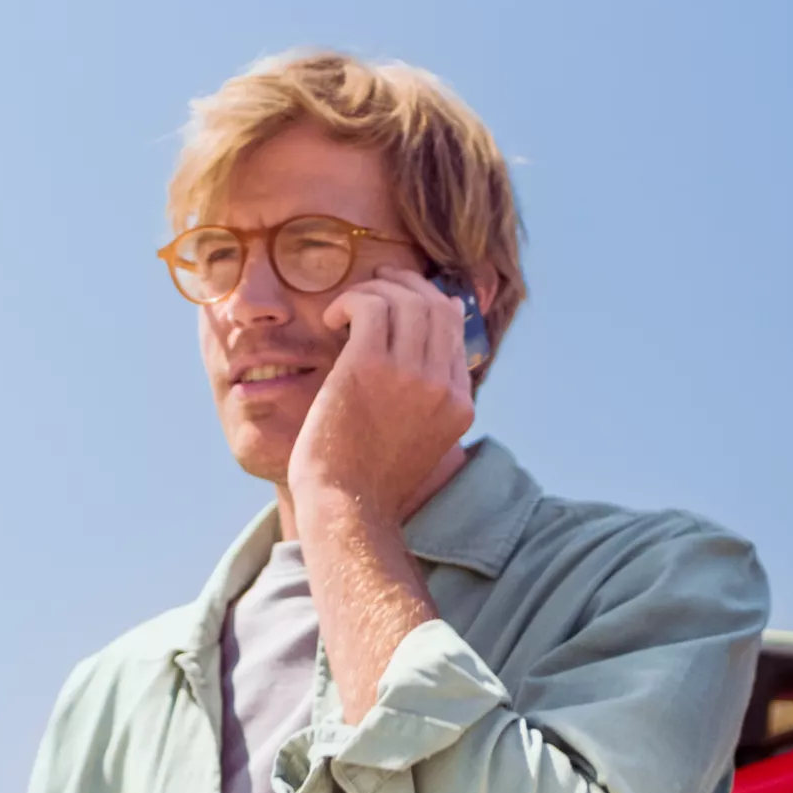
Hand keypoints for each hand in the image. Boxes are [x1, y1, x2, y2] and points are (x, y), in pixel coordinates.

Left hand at [289, 266, 474, 519]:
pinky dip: (350, 301)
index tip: (396, 301)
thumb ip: (430, 395)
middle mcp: (442, 385)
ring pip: (405, 299)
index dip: (425, 303)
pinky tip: (333, 319)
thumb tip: (435, 335)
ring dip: (373, 291)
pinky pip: (369, 306)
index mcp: (459, 403)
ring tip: (347, 307)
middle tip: (375, 283)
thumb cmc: (371, 479)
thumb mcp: (421, 438)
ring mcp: (411, 375)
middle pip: (435, 306)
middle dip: (404, 284)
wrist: (347, 508)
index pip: (454, 329)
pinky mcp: (370, 367)